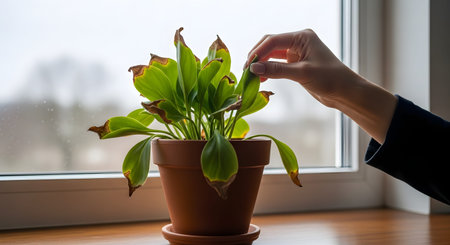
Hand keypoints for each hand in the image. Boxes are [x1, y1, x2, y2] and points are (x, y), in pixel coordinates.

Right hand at [245, 29, 396, 143]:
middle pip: (270, 45)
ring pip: (272, 55)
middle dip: (257, 57)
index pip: (273, 40)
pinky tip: (261, 79)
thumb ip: (276, 70)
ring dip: (262, 64)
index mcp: (302, 37)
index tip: (247, 65)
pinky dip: (268, 70)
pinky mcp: (296, 64)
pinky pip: (277, 64)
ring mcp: (297, 53)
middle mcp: (298, 42)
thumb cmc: (330, 79)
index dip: (258, 52)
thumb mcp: (301, 73)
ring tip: (251, 76)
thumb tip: (254, 68)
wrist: (345, 92)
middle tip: (246, 71)